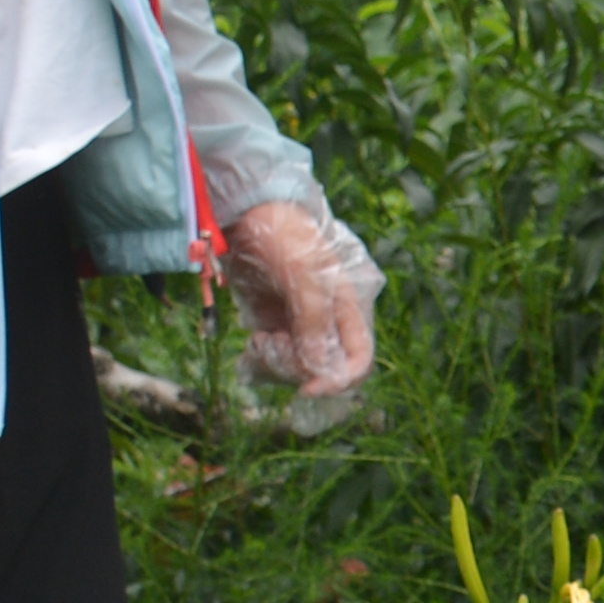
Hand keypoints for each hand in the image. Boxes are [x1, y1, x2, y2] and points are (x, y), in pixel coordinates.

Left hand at [229, 192, 383, 414]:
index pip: (358, 359)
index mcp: (347, 307)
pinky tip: (252, 343)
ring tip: (258, 340)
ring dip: (275, 362)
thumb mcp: (303, 274)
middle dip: (295, 366)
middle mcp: (327, 321)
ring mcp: (299, 324)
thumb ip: (314, 320)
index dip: (339, 380)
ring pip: (296, 367)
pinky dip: (261, 359)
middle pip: (323, 369)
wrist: (244, 213)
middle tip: (269, 344)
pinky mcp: (274, 324)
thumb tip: (321, 367)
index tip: (306, 389)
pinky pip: (273, 358)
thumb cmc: (282, 235)